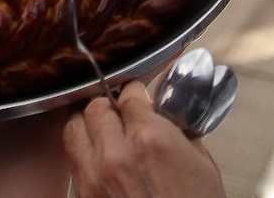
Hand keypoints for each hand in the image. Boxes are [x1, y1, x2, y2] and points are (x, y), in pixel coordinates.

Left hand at [65, 83, 225, 197]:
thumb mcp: (200, 162)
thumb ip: (176, 129)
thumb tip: (161, 111)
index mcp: (150, 139)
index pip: (128, 94)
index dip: (135, 94)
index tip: (137, 97)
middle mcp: (116, 156)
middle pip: (95, 107)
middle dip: (109, 106)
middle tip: (120, 112)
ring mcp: (95, 179)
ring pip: (73, 130)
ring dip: (88, 126)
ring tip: (103, 129)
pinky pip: (73, 162)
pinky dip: (83, 155)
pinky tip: (99, 158)